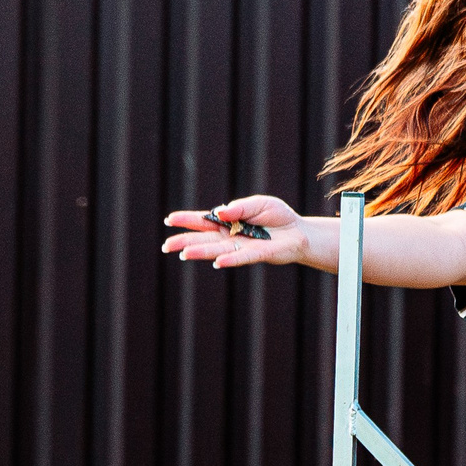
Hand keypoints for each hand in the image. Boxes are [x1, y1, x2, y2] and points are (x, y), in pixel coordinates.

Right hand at [161, 195, 310, 268]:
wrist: (298, 231)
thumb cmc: (276, 216)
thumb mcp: (258, 203)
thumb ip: (240, 208)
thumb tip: (220, 212)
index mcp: (227, 222)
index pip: (203, 222)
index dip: (187, 220)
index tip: (169, 220)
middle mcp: (230, 237)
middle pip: (203, 239)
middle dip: (185, 242)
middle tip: (166, 246)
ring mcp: (241, 247)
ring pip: (217, 250)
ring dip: (200, 252)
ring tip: (183, 254)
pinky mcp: (257, 255)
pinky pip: (241, 258)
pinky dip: (229, 260)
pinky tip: (217, 262)